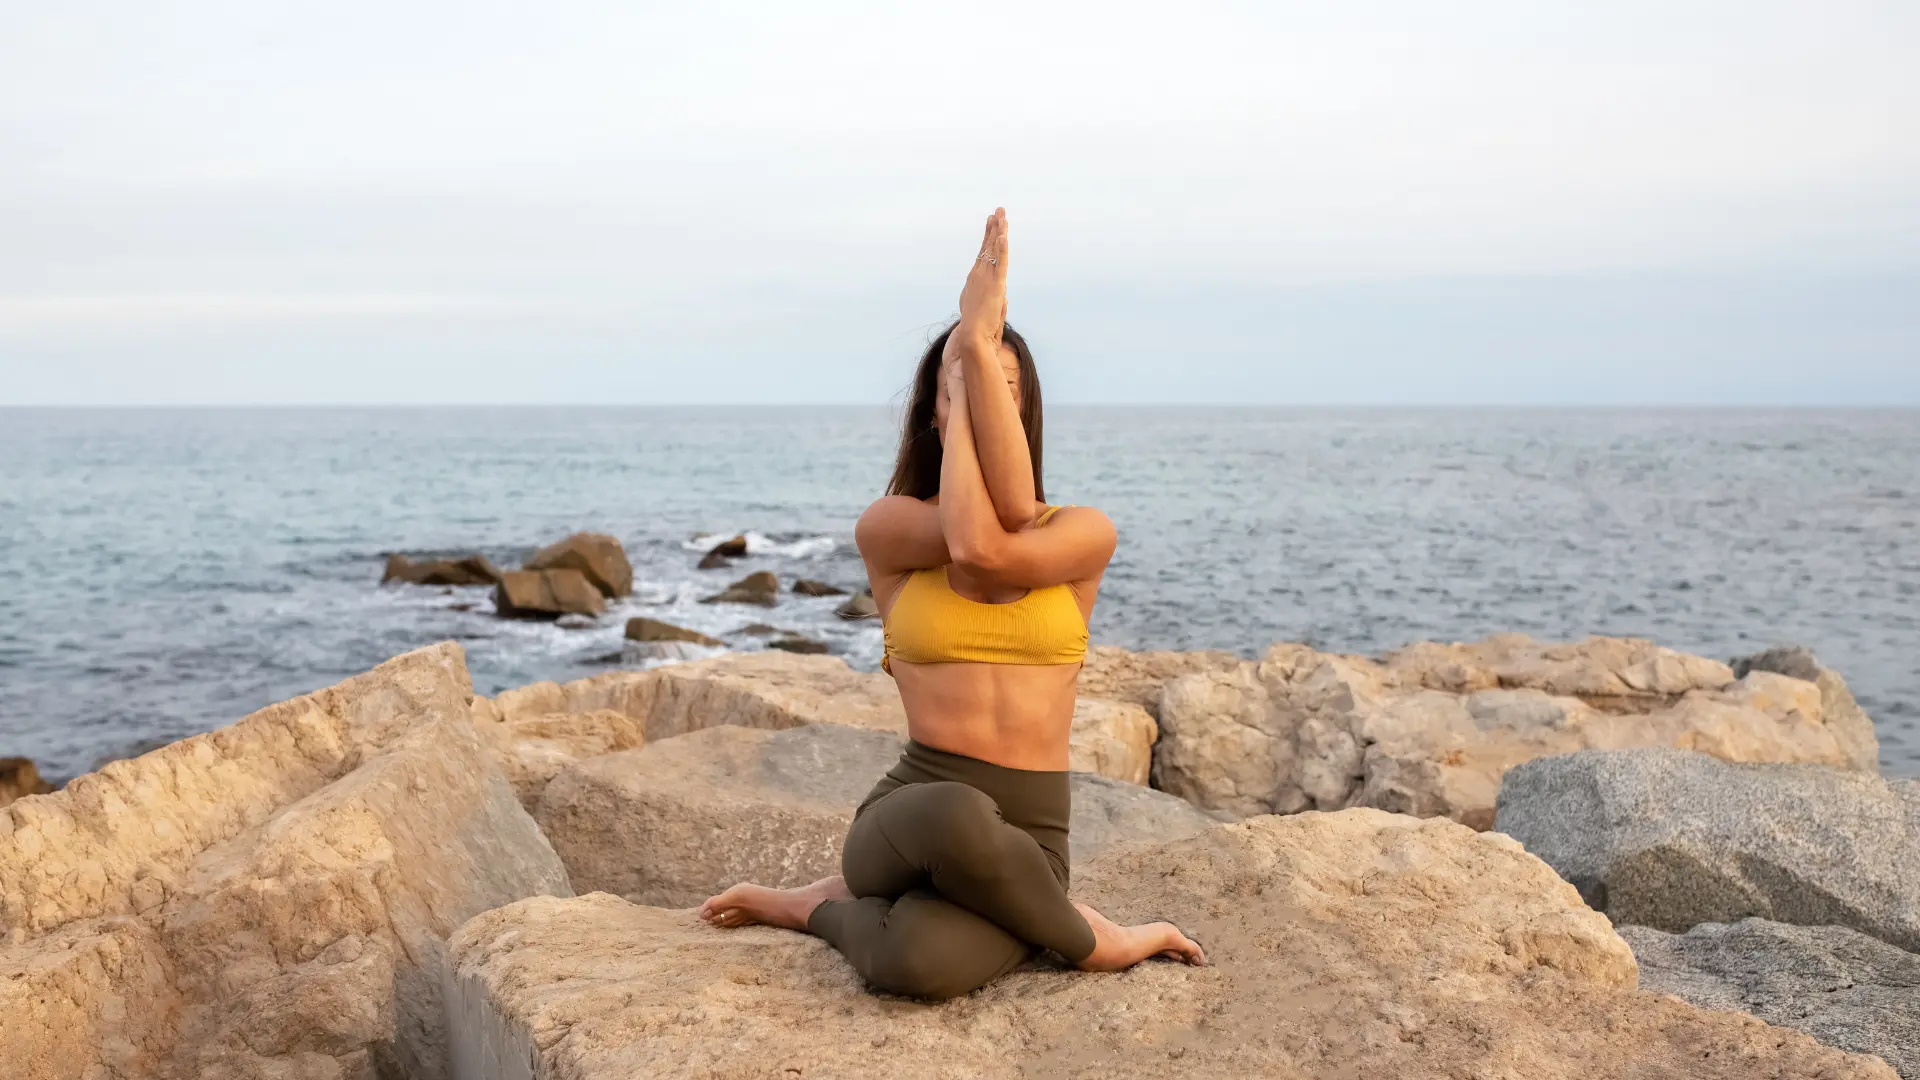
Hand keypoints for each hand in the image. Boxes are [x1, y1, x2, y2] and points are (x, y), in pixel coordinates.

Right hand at [956, 208, 1008, 344]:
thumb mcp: (986, 314)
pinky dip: (1002, 247)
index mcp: (974, 281)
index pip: (982, 255)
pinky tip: (1003, 234)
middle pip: (987, 247)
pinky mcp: (996, 285)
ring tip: (1001, 214)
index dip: (987, 239)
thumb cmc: (977, 330)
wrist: (972, 336)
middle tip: (997, 212)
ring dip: (998, 230)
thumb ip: (996, 304)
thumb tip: (1005, 299)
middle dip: (993, 228)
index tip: (991, 225)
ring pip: (993, 250)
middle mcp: (978, 276)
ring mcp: (985, 278)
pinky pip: (1000, 261)